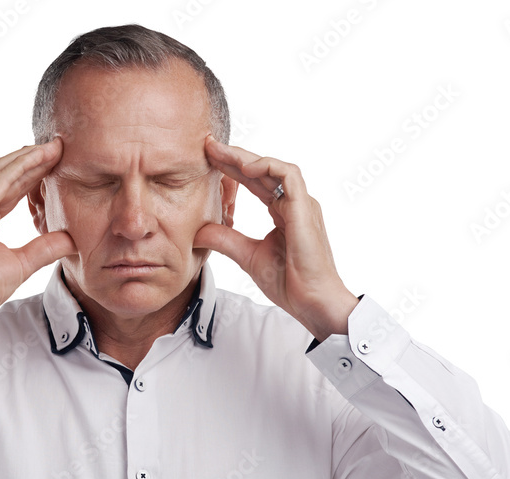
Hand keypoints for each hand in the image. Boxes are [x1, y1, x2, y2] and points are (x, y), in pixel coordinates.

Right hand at [0, 139, 76, 346]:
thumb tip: (70, 239)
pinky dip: (20, 167)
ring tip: (53, 147)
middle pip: (4, 173)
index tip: (53, 162)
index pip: (7, 187)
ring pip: (1, 171)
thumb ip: (44, 249)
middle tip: (57, 146)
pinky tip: (39, 158)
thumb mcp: (21, 264)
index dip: (30, 173)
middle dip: (30, 158)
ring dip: (28, 157)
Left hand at [193, 136, 358, 340]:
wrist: (312, 302)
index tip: (207, 159)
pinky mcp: (305, 208)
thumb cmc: (289, 283)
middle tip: (208, 145)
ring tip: (221, 153)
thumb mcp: (247, 256)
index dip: (231, 169)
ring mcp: (302, 204)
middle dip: (234, 156)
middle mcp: (294, 204)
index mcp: (282, 212)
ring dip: (247, 157)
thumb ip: (225, 239)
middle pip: (262, 171)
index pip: (255, 182)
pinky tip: (246, 168)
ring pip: (275, 167)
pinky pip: (289, 175)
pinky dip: (268, 167)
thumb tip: (197, 230)